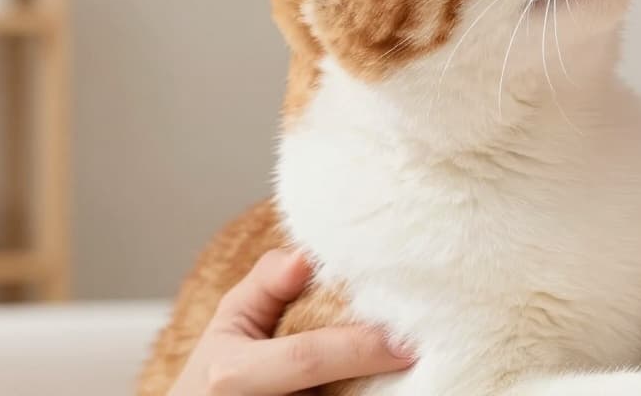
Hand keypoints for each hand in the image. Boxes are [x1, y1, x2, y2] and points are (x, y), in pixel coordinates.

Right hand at [168, 249, 415, 394]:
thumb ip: (267, 285)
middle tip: (417, 351)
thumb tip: (305, 257)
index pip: (307, 358)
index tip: (405, 343)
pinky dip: (362, 392)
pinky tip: (379, 382)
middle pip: (335, 391)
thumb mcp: (232, 320)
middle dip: (375, 373)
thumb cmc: (222, 368)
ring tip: (403, 370)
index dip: (358, 349)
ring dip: (375, 389)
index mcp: (234, 373)